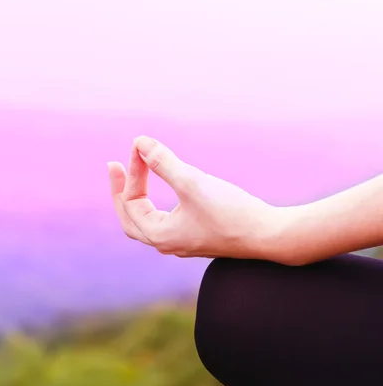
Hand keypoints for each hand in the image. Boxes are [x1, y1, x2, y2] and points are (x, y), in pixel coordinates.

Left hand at [107, 135, 283, 260]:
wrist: (269, 236)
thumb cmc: (231, 212)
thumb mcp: (193, 183)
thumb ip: (164, 162)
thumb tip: (139, 141)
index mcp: (159, 235)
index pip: (131, 200)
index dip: (133, 171)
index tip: (140, 146)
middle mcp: (168, 244)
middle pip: (130, 219)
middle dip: (121, 191)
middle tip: (115, 167)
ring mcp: (184, 242)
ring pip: (149, 223)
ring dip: (139, 199)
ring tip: (137, 178)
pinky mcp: (200, 237)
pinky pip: (167, 222)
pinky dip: (159, 205)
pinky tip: (170, 193)